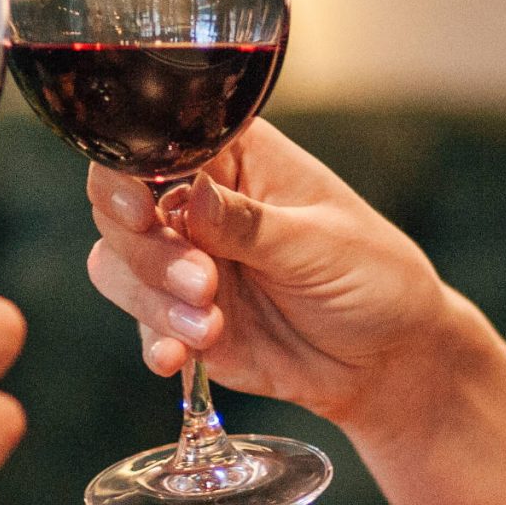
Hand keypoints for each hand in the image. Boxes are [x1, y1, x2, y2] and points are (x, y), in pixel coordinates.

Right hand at [85, 120, 456, 433]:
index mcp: (233, 158)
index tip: (141, 210)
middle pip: (120, 210)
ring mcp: (184, 264)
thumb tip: (191, 195)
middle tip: (203, 283)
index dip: (130, 174)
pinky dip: (154, 342)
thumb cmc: (372, 276)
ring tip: (209, 326)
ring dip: (153, 301)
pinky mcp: (182, 320)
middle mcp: (196, 205)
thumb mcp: (320, 244)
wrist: (386, 357)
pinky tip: (177, 358)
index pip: (156, 147)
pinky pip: (144, 327)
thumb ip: (250, 224)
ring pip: (119, 268)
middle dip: (149, 252)